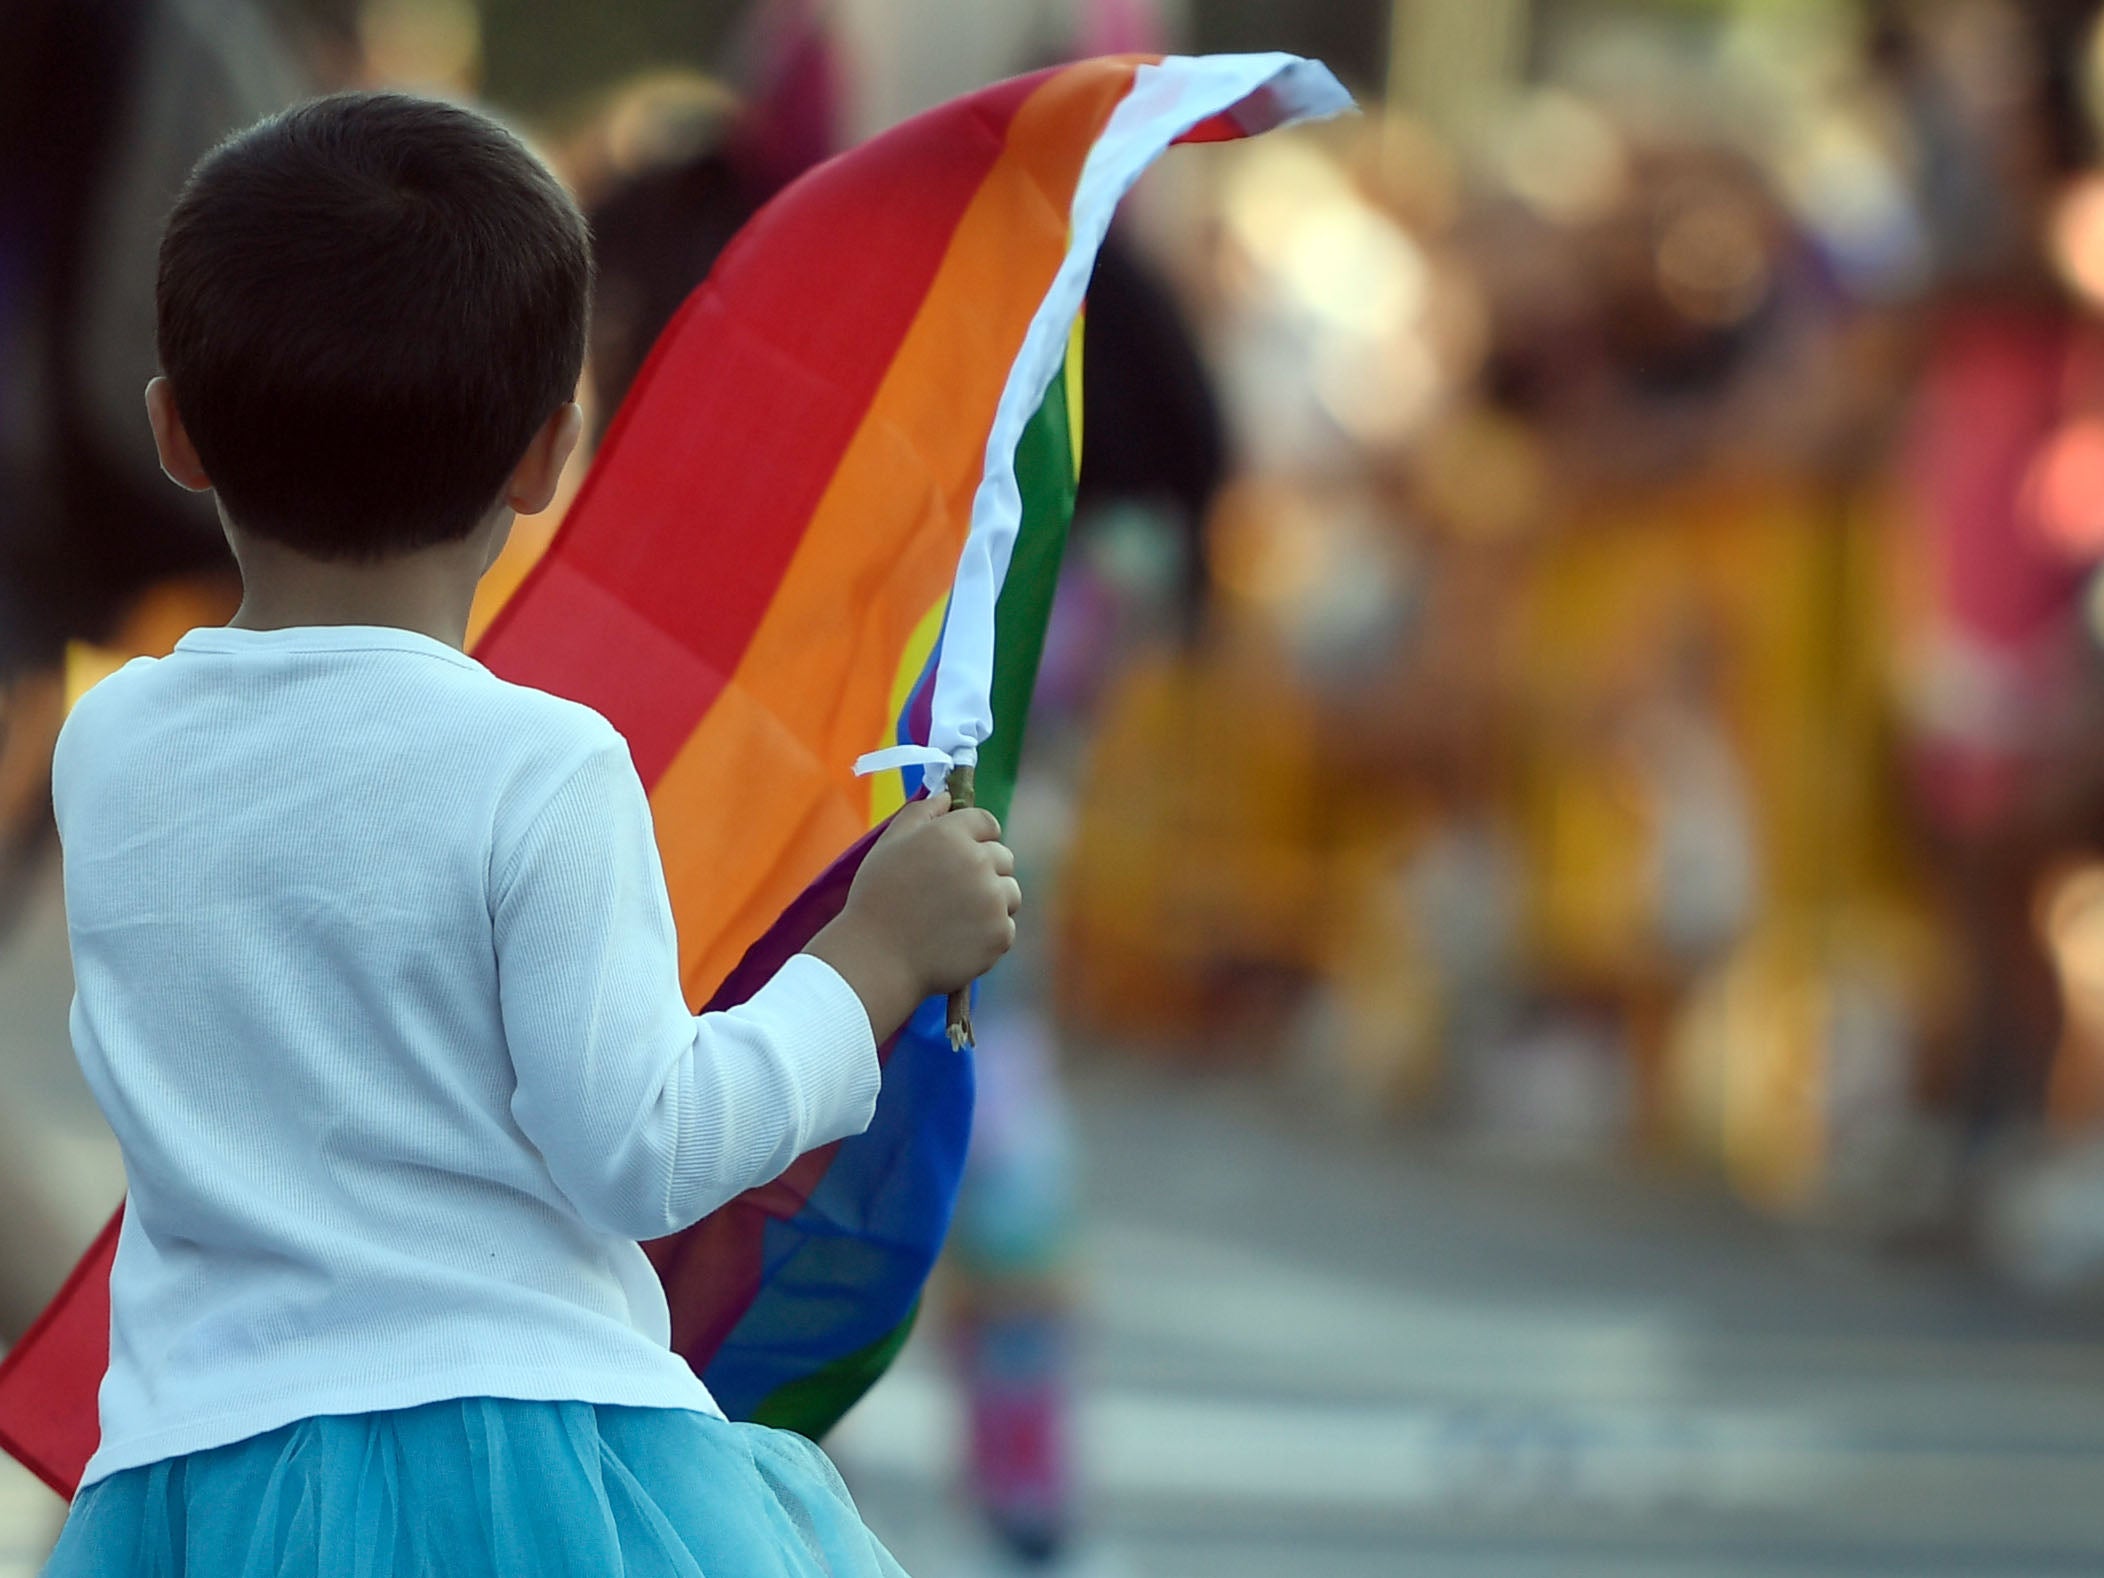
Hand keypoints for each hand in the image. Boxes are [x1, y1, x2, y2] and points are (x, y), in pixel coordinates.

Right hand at [805, 793, 1020, 1039]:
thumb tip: (948, 796)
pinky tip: (960, 939)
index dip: (976, 837)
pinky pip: (1006, 927)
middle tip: (953, 893)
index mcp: (951, 835)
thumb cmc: (877, 898)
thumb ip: (921, 813)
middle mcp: (979, 862)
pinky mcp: (1000, 934)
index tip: (961, 855)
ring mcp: (993, 900)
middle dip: (986, 870)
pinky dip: (989, 934)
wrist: (877, 958)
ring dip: (992, 902)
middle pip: (1004, 858)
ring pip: (1010, 893)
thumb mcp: (889, 845)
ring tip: (957, 918)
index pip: (987, 822)